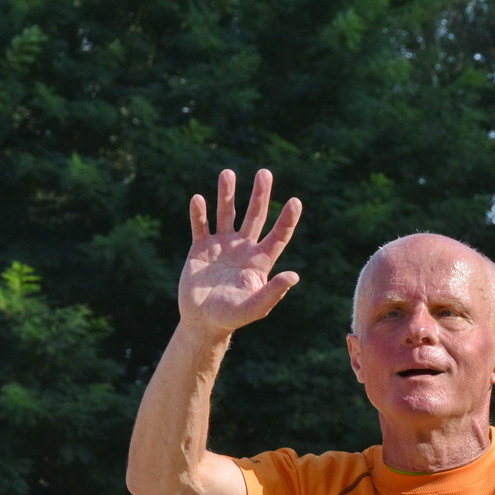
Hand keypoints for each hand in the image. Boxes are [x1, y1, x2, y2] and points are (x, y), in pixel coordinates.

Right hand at [179, 169, 301, 338]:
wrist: (202, 321)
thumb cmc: (231, 317)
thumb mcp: (254, 308)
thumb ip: (273, 292)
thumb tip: (294, 276)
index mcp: (260, 260)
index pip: (278, 235)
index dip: (287, 219)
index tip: (295, 202)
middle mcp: (243, 248)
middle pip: (255, 216)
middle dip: (260, 195)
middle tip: (264, 173)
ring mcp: (221, 246)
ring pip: (226, 214)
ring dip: (227, 194)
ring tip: (228, 173)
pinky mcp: (200, 248)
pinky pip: (200, 226)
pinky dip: (199, 213)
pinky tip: (199, 199)